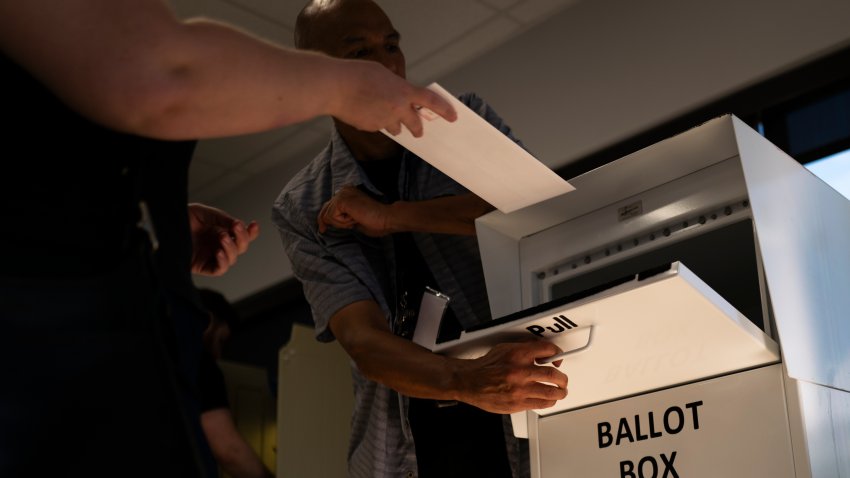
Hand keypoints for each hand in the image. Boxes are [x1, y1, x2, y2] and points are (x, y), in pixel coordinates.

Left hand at [188, 203, 259, 275]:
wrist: (166, 223)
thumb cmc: (184, 217)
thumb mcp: (209, 214)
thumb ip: (226, 220)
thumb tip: (241, 226)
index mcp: (221, 232)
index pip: (241, 236)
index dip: (251, 233)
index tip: (254, 224)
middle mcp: (218, 245)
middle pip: (240, 248)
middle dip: (242, 238)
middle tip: (234, 228)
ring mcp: (211, 255)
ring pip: (232, 259)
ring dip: (231, 248)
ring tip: (222, 237)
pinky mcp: (202, 266)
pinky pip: (219, 269)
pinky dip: (223, 262)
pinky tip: (218, 251)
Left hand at [317, 185, 390, 236]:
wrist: (385, 218)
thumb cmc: (375, 222)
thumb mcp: (354, 220)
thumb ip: (344, 217)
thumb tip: (330, 222)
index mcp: (348, 193)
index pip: (330, 205)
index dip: (324, 217)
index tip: (323, 228)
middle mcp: (343, 191)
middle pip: (325, 209)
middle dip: (324, 221)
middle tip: (322, 231)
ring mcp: (342, 194)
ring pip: (328, 215)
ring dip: (340, 223)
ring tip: (355, 221)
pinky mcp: (341, 201)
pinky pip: (331, 217)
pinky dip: (342, 223)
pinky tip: (354, 219)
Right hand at [331, 60, 456, 136]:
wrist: (335, 87)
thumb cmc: (357, 74)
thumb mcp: (383, 73)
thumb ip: (395, 86)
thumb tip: (398, 93)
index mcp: (404, 92)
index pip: (431, 102)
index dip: (444, 110)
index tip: (453, 116)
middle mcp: (398, 109)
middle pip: (415, 124)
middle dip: (417, 128)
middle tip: (419, 132)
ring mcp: (384, 121)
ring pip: (395, 128)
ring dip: (394, 124)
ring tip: (386, 116)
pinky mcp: (371, 127)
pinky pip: (377, 126)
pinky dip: (375, 121)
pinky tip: (364, 111)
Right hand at [453, 341, 567, 413]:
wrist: (469, 381)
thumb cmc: (486, 366)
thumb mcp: (505, 348)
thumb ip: (524, 349)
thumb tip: (542, 351)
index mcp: (517, 355)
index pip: (547, 350)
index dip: (557, 353)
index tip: (557, 357)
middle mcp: (520, 372)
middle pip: (553, 375)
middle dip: (562, 378)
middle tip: (562, 379)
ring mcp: (519, 390)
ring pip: (551, 393)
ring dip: (560, 392)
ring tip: (561, 391)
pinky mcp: (517, 404)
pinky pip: (540, 405)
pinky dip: (548, 402)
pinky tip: (548, 400)